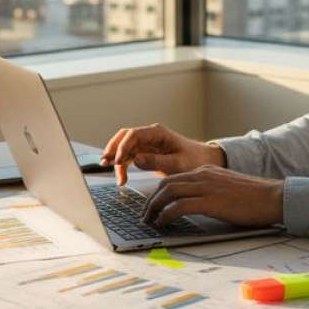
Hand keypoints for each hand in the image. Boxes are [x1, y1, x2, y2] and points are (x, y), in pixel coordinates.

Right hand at [101, 123, 223, 185]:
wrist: (203, 161)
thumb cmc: (194, 160)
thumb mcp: (177, 164)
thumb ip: (156, 161)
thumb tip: (136, 160)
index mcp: (158, 133)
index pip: (133, 134)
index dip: (123, 147)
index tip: (119, 161)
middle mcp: (150, 135)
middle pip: (124, 137)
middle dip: (113, 149)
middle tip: (105, 162)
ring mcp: (147, 143)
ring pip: (124, 147)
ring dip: (116, 158)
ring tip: (112, 172)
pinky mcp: (147, 152)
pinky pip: (130, 155)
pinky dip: (123, 164)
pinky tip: (120, 175)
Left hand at [142, 164, 283, 228]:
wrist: (273, 197)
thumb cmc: (255, 197)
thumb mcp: (227, 187)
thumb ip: (211, 191)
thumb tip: (196, 205)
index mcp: (207, 171)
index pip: (174, 178)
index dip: (159, 192)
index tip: (153, 204)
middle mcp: (203, 175)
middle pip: (166, 183)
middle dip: (151, 200)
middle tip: (146, 214)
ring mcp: (207, 187)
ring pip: (169, 192)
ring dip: (154, 207)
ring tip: (150, 221)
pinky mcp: (211, 202)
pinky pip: (179, 206)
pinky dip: (166, 215)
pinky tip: (163, 223)